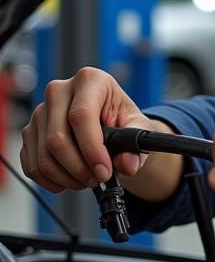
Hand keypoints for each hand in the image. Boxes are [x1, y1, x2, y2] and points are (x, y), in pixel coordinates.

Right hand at [20, 66, 154, 192]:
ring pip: (43, 156)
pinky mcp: (29, 131)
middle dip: (79, 168)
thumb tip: (128, 164)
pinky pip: (32, 165)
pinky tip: (71, 180)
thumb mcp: (138, 128)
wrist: (109, 123)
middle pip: (57, 139)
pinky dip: (51, 180)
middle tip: (98, 180)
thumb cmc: (124, 121)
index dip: (92, 149)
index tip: (104, 172)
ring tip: (88, 181)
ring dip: (67, 178)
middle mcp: (59, 91)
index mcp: (90, 80)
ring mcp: (40, 111)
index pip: (81, 116)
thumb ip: (136, 146)